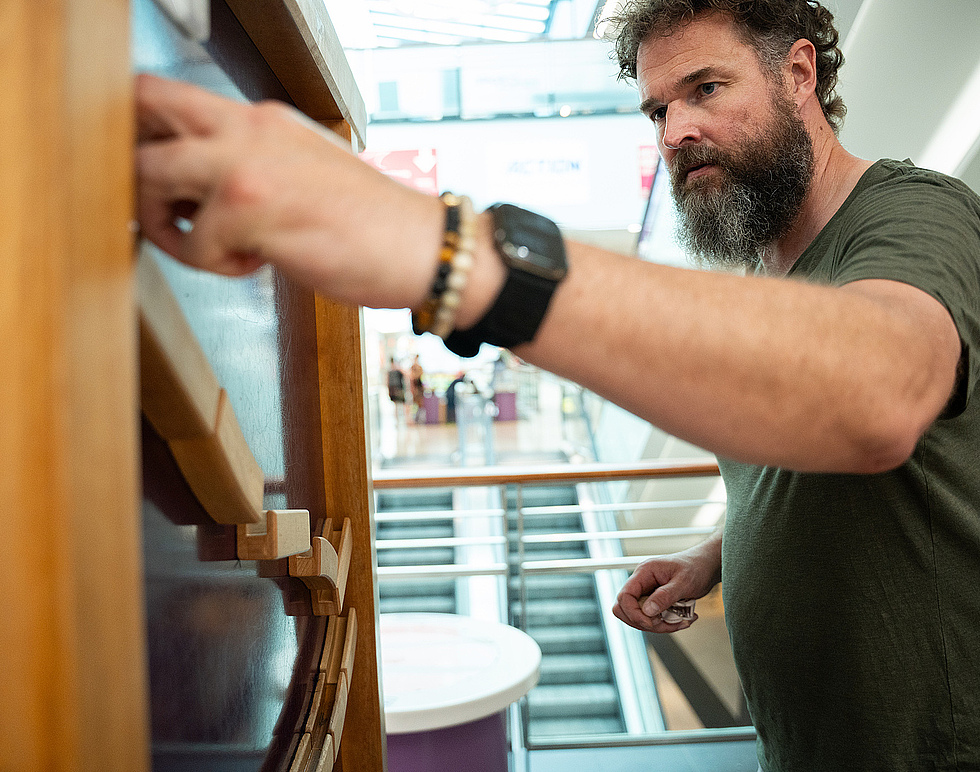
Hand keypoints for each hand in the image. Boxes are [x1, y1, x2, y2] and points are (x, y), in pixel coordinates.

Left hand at [134, 73, 441, 309]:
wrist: (421, 248)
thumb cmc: (371, 223)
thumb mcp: (303, 171)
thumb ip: (250, 165)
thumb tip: (195, 188)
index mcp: (262, 120)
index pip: (173, 95)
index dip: (148, 132)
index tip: (161, 178)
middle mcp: (249, 129)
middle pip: (144, 108)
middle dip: (141, 167)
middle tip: (167, 208)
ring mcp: (248, 164)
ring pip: (150, 174)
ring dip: (166, 222)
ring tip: (210, 245)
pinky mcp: (253, 209)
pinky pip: (194, 244)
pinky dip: (216, 266)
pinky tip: (257, 262)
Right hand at [612, 535, 721, 633]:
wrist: (707, 565)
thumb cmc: (697, 567)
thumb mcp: (683, 582)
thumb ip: (664, 596)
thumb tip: (647, 612)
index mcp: (644, 572)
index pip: (624, 596)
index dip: (633, 614)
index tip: (651, 623)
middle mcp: (641, 582)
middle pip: (626, 610)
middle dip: (644, 623)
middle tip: (666, 623)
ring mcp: (647, 591)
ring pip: (639, 617)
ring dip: (658, 626)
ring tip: (680, 622)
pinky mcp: (654, 600)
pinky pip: (652, 618)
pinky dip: (665, 624)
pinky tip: (682, 620)